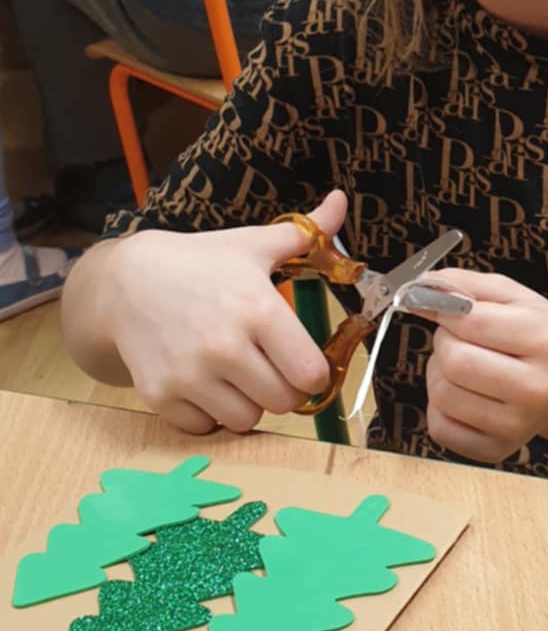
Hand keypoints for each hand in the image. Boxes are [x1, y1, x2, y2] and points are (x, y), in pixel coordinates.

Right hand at [109, 191, 346, 433]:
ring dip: (247, 404)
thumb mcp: (252, 244)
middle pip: (285, 403)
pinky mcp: (160, 395)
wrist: (124, 282)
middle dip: (282, 389)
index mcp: (258, 310)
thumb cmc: (199, 263)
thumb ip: (307, 233)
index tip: (302, 362)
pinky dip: (208, 414)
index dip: (313, 372)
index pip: (311, 373)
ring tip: (235, 375)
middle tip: (268, 367)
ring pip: (247, 420)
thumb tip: (340, 202)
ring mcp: (190, 375)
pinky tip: (203, 384)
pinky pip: (205, 428)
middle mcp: (224, 346)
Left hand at [420, 270, 547, 464]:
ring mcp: (516, 425)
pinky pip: (439, 427)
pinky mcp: (495, 450)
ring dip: (440, 374)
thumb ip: (466, 285)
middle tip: (460, 339)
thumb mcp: (514, 298)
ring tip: (465, 366)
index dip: (445, 310)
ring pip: (441, 394)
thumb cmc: (537, 338)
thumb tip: (421, 288)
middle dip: (445, 343)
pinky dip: (440, 407)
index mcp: (544, 340)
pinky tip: (465, 395)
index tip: (443, 308)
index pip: (470, 322)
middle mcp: (535, 388)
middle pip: (454, 362)